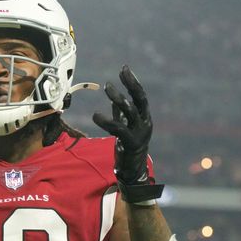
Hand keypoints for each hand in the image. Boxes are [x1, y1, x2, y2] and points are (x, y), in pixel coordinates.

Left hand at [92, 66, 162, 202]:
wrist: (132, 171)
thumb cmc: (128, 147)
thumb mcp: (125, 127)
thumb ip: (121, 114)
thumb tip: (115, 100)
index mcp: (144, 118)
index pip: (140, 96)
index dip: (133, 82)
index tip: (124, 68)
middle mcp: (145, 123)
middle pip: (140, 100)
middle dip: (131, 84)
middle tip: (121, 72)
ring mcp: (139, 133)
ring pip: (130, 111)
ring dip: (119, 98)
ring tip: (108, 87)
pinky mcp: (130, 143)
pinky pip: (119, 128)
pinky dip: (107, 121)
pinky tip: (96, 115)